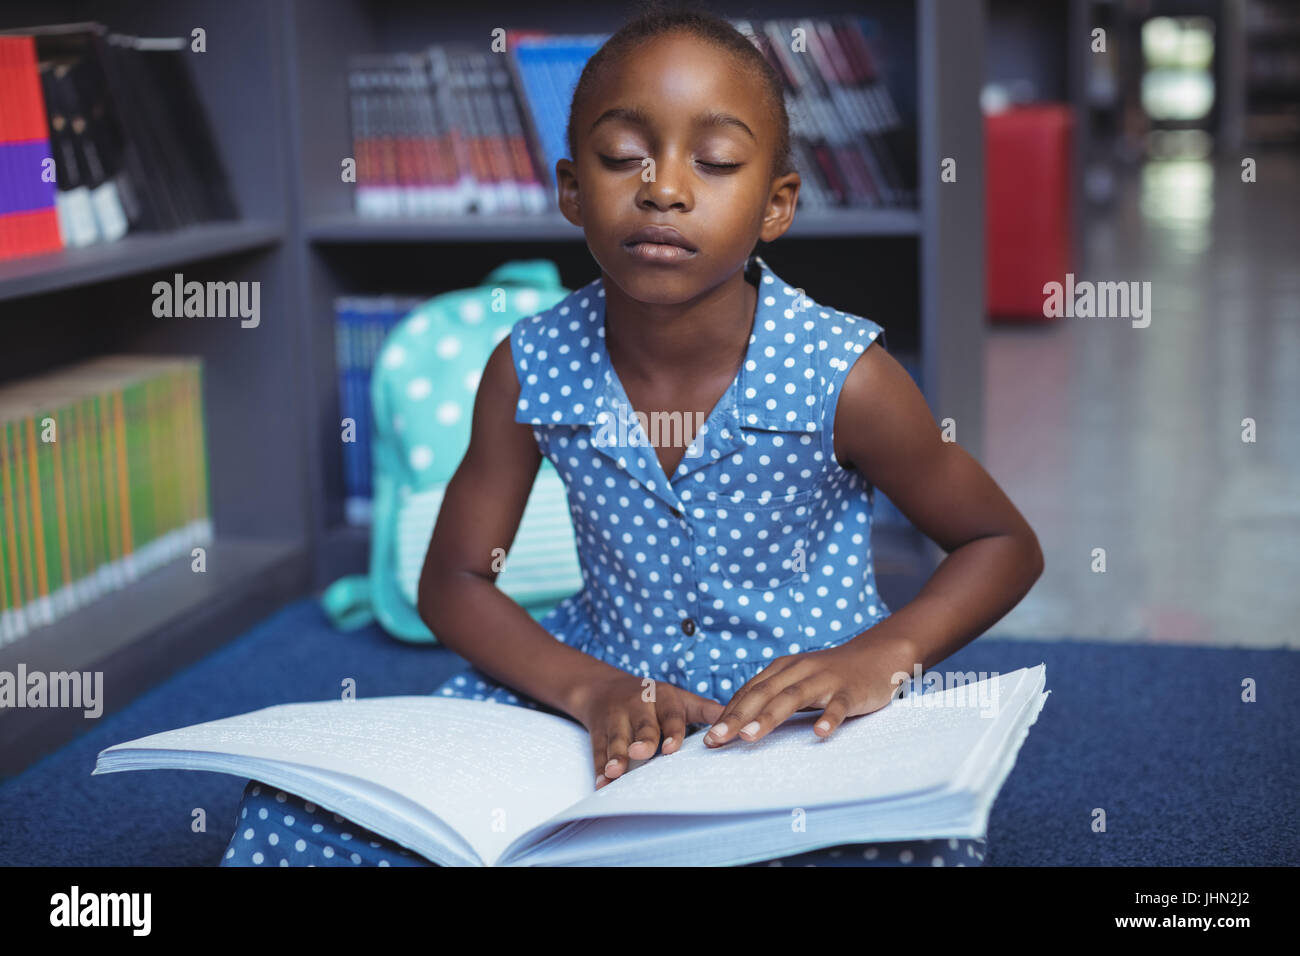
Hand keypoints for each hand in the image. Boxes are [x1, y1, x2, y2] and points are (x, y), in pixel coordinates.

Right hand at [571, 671, 724, 788]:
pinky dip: (599, 768)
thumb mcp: (680, 699)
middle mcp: (638, 706)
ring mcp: (616, 719)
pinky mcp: (598, 733)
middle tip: (642, 752)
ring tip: (615, 772)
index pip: (670, 715)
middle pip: (642, 725)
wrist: (604, 688)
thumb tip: (741, 720)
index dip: (672, 731)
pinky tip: (601, 784)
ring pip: (616, 738)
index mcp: (662, 698)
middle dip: (642, 739)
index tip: (673, 748)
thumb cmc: (654, 699)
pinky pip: (598, 751)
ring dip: (616, 755)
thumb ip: (707, 710)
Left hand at [702, 637, 915, 746]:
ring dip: (768, 717)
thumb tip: (738, 723)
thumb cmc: (830, 676)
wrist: (876, 656)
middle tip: (715, 740)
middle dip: (736, 718)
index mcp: (782, 669)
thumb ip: (771, 698)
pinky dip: (828, 718)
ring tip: (749, 737)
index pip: (748, 693)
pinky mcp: (850, 690)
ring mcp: (824, 680)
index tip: (707, 738)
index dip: (726, 714)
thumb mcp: (796, 682)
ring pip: (792, 698)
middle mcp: (798, 671)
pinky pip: (838, 705)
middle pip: (762, 694)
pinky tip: (819, 733)